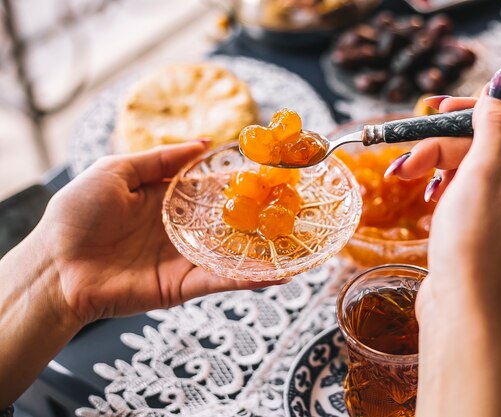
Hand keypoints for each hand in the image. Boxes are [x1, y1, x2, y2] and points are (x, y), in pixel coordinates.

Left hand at [40, 142, 286, 325]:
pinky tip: (276, 273)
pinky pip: (219, 280)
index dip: (241, 180)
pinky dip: (247, 278)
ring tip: (298, 244)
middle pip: (230, 221)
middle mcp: (182, 228)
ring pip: (232, 253)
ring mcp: (184, 258)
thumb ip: (161, 158)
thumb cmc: (78, 213)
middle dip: (262, 215)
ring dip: (264, 251)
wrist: (55, 266)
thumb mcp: (117, 170)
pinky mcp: (182, 286)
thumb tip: (204, 142)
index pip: (213, 187)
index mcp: (168, 199)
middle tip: (297, 207)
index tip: (271, 172)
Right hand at [392, 80, 500, 316]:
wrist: (462, 308)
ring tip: (403, 178)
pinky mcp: (482, 232)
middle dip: (441, 150)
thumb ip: (492, 124)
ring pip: (468, 171)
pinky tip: (425, 198)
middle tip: (406, 163)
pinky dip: (442, 191)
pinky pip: (463, 196)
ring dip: (435, 169)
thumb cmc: (475, 241)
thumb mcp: (482, 172)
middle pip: (482, 148)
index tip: (435, 110)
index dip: (470, 115)